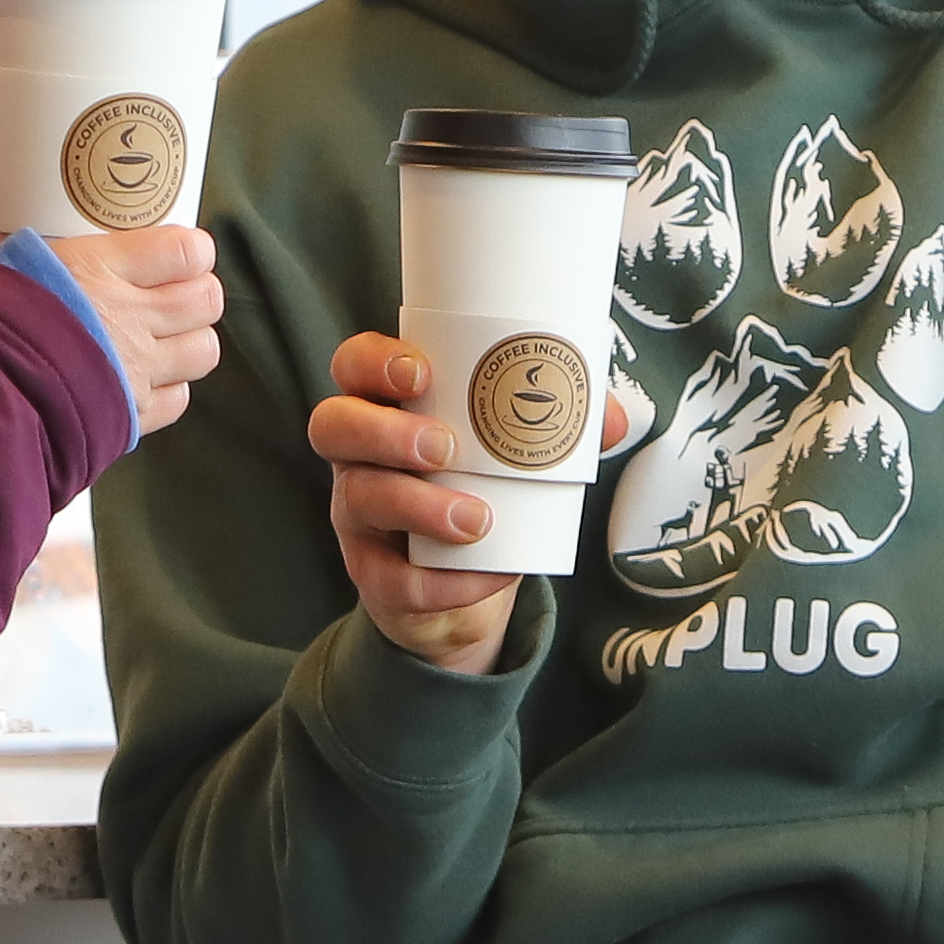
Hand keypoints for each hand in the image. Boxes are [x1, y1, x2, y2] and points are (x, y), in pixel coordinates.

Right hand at [0, 221, 221, 428]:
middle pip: (205, 300)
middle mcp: (128, 320)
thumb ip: (10, 251)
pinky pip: (177, 400)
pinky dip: (168, 389)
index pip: (186, 251)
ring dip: (190, 341)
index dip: (191, 251)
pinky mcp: (127, 416)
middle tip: (174, 292)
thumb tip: (0, 242)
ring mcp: (133, 372)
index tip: (180, 253)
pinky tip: (142, 379)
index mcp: (98, 270)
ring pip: (203, 350)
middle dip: (197, 292)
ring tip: (163, 337)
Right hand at [308, 332, 631, 675]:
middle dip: (385, 432)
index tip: (421, 372)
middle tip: (446, 447)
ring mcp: (357, 514)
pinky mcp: (373, 572)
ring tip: (476, 519)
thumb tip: (610, 419)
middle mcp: (357, 455)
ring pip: (358, 499)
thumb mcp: (516, 450)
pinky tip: (487, 572)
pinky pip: (391, 579)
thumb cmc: (485, 485)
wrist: (471, 578)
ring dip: (416, 507)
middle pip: (334, 426)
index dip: (372, 362)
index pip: (352, 366)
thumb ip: (564, 425)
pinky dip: (443, 580)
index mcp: (386, 405)